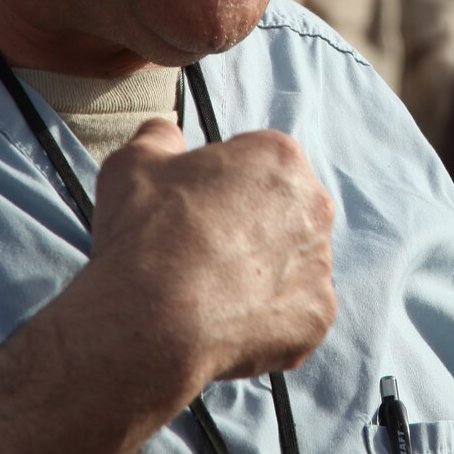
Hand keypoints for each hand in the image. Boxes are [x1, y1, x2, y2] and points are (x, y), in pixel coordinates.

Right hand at [76, 120, 337, 416]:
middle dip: (251, 227)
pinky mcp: (316, 316)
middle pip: (284, 212)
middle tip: (203, 251)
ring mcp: (320, 265)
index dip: (222, 186)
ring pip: (291, 264)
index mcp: (280, 157)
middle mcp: (314, 206)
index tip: (196, 209)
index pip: (258, 163)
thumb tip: (165, 132)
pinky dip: (266, 319)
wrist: (152, 321)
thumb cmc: (145, 236)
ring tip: (211, 292)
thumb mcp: (133, 164)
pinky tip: (227, 321)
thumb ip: (159, 137)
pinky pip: (294, 313)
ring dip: (261, 273)